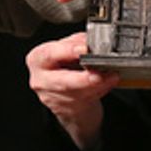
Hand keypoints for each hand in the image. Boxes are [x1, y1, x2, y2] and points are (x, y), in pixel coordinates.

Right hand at [26, 32, 117, 150]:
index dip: (68, 51)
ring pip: (78, 94)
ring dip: (99, 85)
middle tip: (99, 74)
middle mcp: (41, 80)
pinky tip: (108, 83)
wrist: (62, 90)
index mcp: (38, 59)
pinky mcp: (65, 110)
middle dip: (85, 79)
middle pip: (64, 81)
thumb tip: (91, 41)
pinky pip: (86, 100)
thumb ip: (76, 43)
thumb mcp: (66, 47)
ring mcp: (52, 97)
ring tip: (111, 77)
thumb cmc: (63, 65)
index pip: (50, 54)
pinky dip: (100, 91)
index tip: (84, 49)